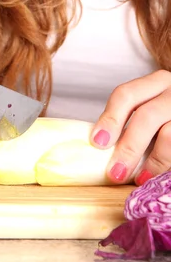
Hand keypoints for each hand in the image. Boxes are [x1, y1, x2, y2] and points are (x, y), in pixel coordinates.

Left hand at [90, 70, 170, 185]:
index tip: (97, 142)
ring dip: (152, 161)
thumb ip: (131, 119)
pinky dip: (167, 166)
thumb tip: (100, 144)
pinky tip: (158, 176)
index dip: (110, 119)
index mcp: (156, 82)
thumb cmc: (169, 115)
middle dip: (129, 146)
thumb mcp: (152, 106)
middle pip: (147, 116)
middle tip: (115, 172)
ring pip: (169, 135)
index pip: (126, 95)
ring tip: (140, 178)